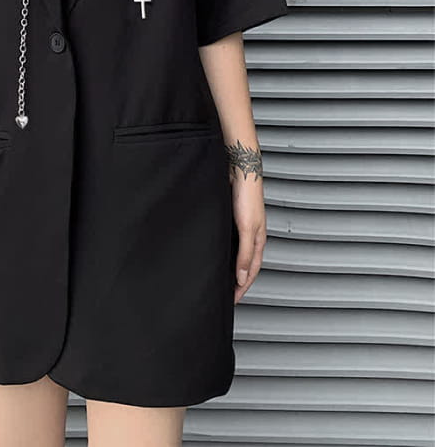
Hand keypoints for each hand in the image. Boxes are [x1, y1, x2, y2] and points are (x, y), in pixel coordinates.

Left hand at [230, 176, 266, 303]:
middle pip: (244, 265)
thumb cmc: (247, 195)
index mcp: (257, 240)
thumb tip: (243, 278)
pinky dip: (222, 252)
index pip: (251, 272)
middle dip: (236, 281)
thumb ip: (245, 253)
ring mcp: (240, 227)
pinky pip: (226, 241)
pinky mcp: (229, 218)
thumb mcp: (247, 228)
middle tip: (224, 294)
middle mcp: (250, 235)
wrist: (238, 169)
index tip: (232, 301)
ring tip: (218, 278)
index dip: (242, 288)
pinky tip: (213, 254)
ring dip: (228, 267)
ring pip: (234, 253)